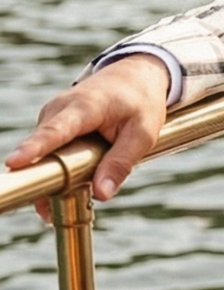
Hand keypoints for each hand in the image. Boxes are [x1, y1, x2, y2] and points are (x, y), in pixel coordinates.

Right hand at [5, 55, 170, 216]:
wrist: (134, 76)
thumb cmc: (141, 103)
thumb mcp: (143, 134)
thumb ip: (122, 163)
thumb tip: (102, 194)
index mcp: (86, 107)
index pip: (56, 131)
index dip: (34, 149)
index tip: (14, 164)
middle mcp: (59, 109)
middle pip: (43, 148)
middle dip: (42, 179)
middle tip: (44, 214)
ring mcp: (51, 117)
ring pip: (45, 155)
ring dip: (53, 180)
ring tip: (54, 209)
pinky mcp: (51, 125)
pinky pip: (48, 153)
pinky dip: (56, 172)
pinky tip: (62, 194)